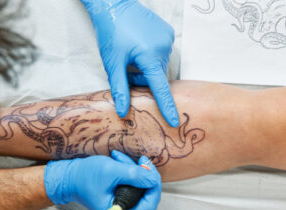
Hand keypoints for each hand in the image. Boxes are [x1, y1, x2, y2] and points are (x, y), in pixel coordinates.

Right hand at [44, 150, 161, 209]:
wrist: (70, 178)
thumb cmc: (85, 176)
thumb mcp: (111, 171)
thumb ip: (135, 175)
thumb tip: (153, 178)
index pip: (149, 203)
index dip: (153, 184)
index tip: (147, 165)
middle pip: (148, 196)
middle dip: (143, 175)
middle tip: (138, 159)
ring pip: (142, 190)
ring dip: (135, 172)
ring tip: (120, 159)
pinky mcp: (122, 203)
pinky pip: (135, 189)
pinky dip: (131, 175)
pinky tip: (120, 163)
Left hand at [81, 0, 178, 126]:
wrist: (115, 6)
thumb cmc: (111, 33)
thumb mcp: (112, 63)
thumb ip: (119, 88)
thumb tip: (123, 111)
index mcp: (150, 56)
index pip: (160, 88)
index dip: (166, 107)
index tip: (174, 121)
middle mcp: (164, 47)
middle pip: (156, 76)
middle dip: (142, 77)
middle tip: (126, 67)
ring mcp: (168, 38)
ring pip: (159, 65)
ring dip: (146, 66)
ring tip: (132, 53)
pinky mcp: (169, 32)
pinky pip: (161, 52)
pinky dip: (151, 54)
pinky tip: (139, 45)